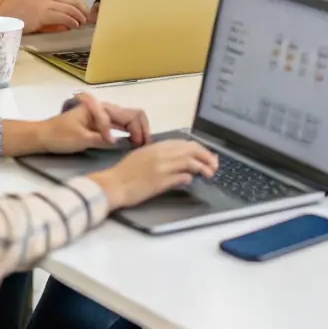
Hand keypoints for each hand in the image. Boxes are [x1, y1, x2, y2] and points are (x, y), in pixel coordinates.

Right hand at [0, 0, 88, 32]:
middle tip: (86, 16)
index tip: (82, 7)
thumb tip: (67, 8)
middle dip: (81, 8)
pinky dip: (71, 22)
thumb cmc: (14, 7)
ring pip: (69, 7)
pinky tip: (73, 26)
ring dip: (78, 16)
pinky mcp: (43, 12)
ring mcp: (45, 0)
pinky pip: (63, 17)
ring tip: (81, 23)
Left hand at [40, 93, 150, 153]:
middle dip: (141, 128)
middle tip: (146, 145)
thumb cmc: (60, 135)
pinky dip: (130, 132)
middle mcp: (105, 109)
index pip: (126, 116)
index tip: (133, 146)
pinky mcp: (102, 124)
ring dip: (137, 130)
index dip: (132, 131)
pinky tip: (133, 142)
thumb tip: (118, 141)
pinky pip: (121, 125)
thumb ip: (100, 139)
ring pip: (128, 119)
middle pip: (131, 114)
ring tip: (142, 145)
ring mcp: (104, 116)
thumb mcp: (80, 139)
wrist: (43, 136)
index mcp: (100, 108)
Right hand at [91, 139, 218, 209]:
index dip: (200, 149)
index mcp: (157, 146)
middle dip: (206, 156)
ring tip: (210, 174)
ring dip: (203, 168)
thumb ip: (161, 155)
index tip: (208, 155)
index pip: (185, 143)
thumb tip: (178, 160)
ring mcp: (161, 167)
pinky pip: (181, 177)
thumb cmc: (124, 173)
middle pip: (191, 150)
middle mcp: (161, 154)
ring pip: (189, 162)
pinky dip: (189, 178)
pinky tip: (192, 180)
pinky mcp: (160, 181)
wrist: (112, 185)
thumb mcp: (143, 156)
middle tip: (214, 164)